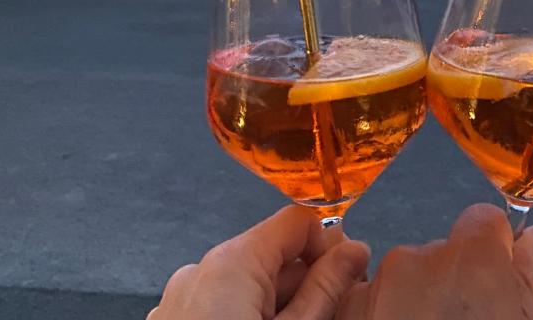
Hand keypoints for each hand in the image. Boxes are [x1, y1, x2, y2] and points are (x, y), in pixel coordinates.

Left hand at [149, 205, 369, 319]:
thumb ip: (327, 288)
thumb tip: (354, 252)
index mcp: (232, 262)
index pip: (296, 222)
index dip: (329, 244)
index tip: (349, 276)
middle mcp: (199, 272)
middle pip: (271, 256)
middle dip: (307, 282)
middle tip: (335, 316)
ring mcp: (179, 303)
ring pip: (246, 288)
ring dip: (279, 308)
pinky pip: (219, 309)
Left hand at [337, 204, 532, 319]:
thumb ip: (527, 273)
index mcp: (471, 257)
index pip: (482, 221)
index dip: (491, 249)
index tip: (493, 276)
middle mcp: (418, 258)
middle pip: (439, 252)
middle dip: (449, 282)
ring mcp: (376, 286)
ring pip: (401, 277)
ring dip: (412, 300)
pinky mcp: (346, 313)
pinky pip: (368, 301)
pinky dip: (380, 318)